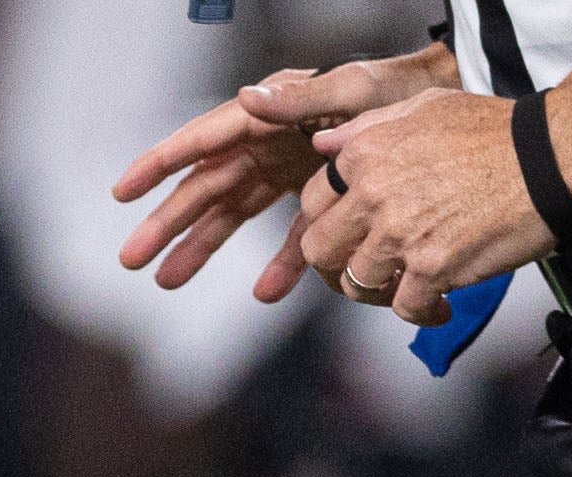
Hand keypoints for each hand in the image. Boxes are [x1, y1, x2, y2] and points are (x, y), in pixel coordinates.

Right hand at [115, 55, 442, 293]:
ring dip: (201, 248)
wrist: (448, 103)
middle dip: (167, 223)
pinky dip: (279, 265)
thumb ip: (299, 97)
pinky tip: (264, 293)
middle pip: (206, 186)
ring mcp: (289, 171)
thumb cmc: (401, 89)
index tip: (123, 191)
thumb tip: (244, 98)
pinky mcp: (316, 197)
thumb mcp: (352, 89)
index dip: (160, 164)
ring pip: (233, 215)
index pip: (204, 141)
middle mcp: (270, 143)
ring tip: (166, 280)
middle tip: (132, 260)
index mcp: (271, 114)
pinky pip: (289, 236)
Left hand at [298, 90, 551, 323]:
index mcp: (365, 154)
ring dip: (380, 291)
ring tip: (406, 285)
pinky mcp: (432, 267)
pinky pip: (405, 307)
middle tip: (366, 266)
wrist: (553, 155)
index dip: (327, 224)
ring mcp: (400, 234)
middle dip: (338, 263)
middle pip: (320, 250)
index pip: (311, 204)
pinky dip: (423, 312)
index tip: (347, 235)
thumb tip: (322, 148)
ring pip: (357, 284)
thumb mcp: (424, 107)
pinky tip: (439, 306)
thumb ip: (366, 128)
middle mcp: (374, 194)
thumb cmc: (496, 130)